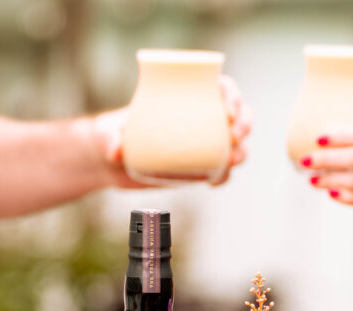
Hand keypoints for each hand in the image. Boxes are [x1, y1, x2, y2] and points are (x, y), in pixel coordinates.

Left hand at [91, 74, 253, 188]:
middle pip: (237, 114)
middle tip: (235, 135)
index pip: (219, 87)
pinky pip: (220, 172)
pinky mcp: (199, 167)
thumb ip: (111, 137)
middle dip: (245, 122)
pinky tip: (215, 182)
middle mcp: (200, 118)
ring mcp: (202, 144)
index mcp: (185, 97)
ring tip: (231, 160)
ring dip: (241, 151)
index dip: (232, 94)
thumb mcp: (108, 132)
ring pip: (235, 144)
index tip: (229, 108)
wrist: (110, 162)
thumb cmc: (111, 134)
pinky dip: (223, 177)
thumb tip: (116, 150)